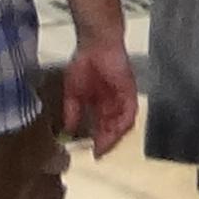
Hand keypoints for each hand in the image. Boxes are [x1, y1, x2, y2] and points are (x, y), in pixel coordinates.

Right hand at [62, 37, 137, 157]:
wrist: (95, 45)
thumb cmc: (83, 64)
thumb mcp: (73, 92)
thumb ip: (72, 111)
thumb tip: (68, 130)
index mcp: (100, 104)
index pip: (102, 126)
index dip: (98, 140)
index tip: (93, 154)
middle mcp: (113, 103)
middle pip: (113, 127)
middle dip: (107, 141)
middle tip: (99, 154)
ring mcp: (123, 97)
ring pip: (122, 122)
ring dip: (115, 135)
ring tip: (105, 145)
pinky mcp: (130, 90)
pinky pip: (130, 110)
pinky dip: (124, 122)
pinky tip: (116, 131)